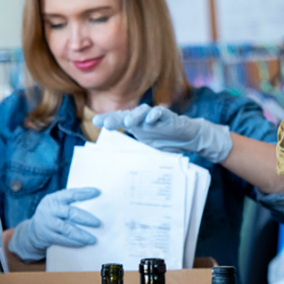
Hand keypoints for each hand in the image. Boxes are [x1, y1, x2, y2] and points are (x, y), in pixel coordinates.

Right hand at [7, 187, 99, 261]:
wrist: (32, 230)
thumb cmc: (53, 212)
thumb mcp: (57, 201)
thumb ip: (71, 199)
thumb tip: (95, 195)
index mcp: (55, 198)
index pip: (71, 194)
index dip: (84, 193)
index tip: (97, 192)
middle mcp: (51, 210)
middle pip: (70, 213)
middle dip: (86, 218)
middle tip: (98, 223)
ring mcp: (49, 224)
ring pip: (67, 229)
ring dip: (81, 235)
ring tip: (93, 239)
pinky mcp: (48, 236)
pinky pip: (62, 240)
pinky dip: (74, 242)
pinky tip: (83, 243)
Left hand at [93, 104, 232, 163]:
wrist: (188, 138)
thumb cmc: (166, 142)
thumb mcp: (148, 149)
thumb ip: (136, 154)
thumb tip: (120, 172)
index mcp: (136, 126)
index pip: (120, 120)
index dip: (108, 119)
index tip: (96, 122)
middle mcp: (143, 119)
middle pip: (127, 114)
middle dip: (116, 117)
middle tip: (106, 123)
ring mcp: (155, 117)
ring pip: (142, 111)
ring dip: (135, 115)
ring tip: (128, 122)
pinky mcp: (169, 117)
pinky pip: (160, 112)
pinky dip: (155, 114)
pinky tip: (150, 119)